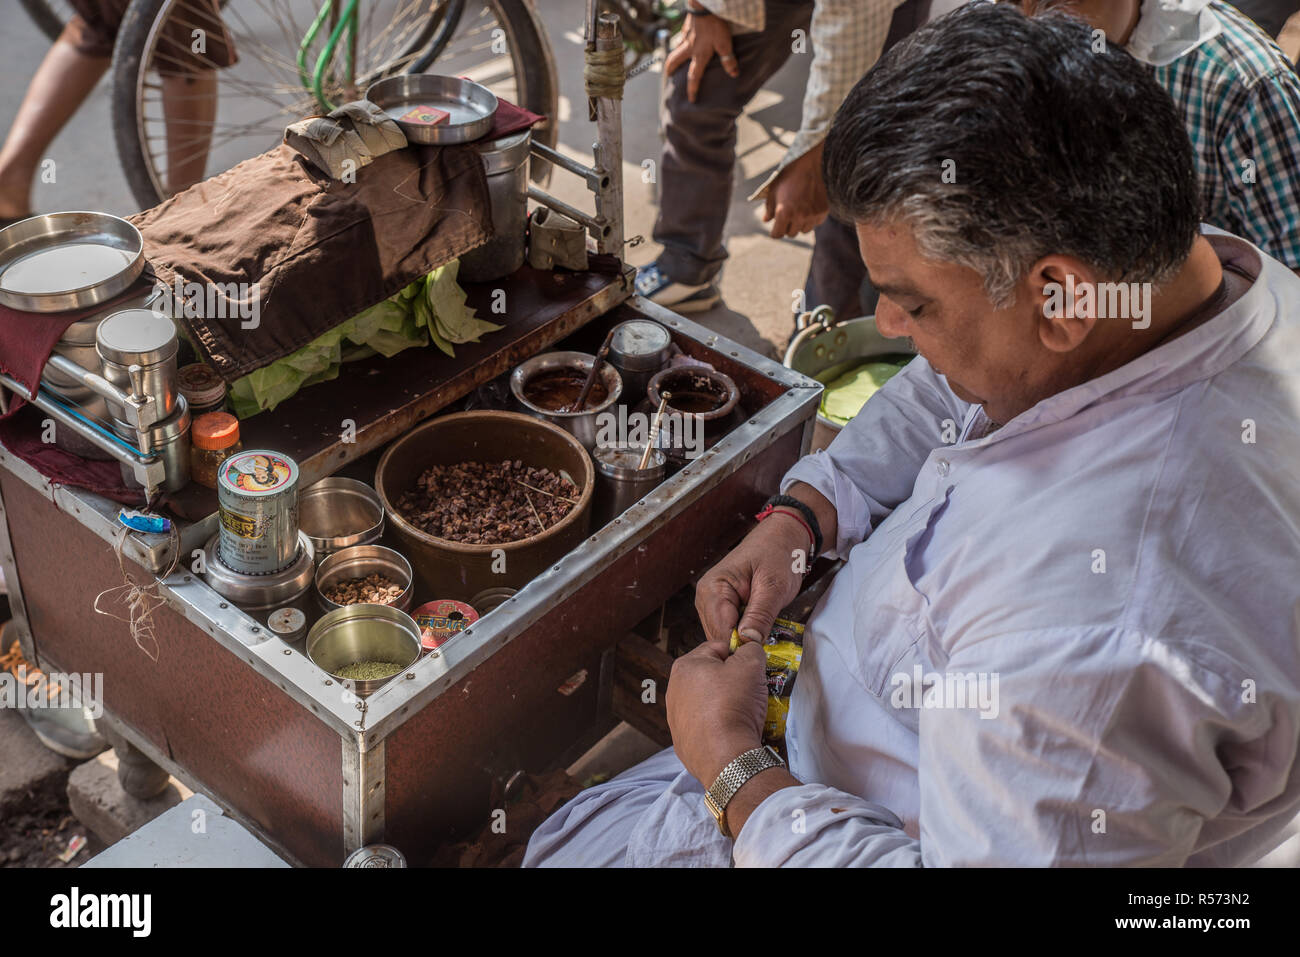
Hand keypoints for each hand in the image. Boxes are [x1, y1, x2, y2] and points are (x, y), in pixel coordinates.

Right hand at [665, 7, 739, 102]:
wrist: (704, 4)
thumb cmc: (714, 24)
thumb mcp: (724, 43)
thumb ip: (728, 59)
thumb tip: (733, 74)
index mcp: (699, 54)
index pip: (693, 76)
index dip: (692, 89)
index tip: (691, 99)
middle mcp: (689, 47)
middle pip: (675, 61)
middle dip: (670, 70)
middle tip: (668, 75)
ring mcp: (686, 35)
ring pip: (677, 48)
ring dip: (674, 55)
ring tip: (674, 59)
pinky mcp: (687, 25)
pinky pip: (682, 36)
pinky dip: (681, 41)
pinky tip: (685, 39)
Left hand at [666, 638, 766, 786]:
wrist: (726, 756)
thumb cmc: (733, 708)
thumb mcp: (751, 665)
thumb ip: (751, 649)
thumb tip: (750, 649)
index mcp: (686, 666)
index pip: (718, 649)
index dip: (739, 656)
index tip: (751, 669)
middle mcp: (675, 690)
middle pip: (712, 676)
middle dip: (732, 682)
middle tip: (751, 692)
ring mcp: (676, 718)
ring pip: (709, 702)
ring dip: (726, 704)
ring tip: (743, 713)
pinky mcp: (683, 740)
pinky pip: (706, 726)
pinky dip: (719, 727)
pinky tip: (732, 731)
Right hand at [695, 513, 807, 645]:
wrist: (781, 539)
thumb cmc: (777, 555)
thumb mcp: (774, 586)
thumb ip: (761, 614)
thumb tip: (748, 641)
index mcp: (713, 589)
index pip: (720, 633)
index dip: (741, 648)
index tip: (762, 654)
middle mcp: (705, 598)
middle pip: (719, 638)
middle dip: (742, 646)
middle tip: (768, 646)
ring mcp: (711, 604)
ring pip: (724, 638)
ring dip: (744, 641)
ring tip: (765, 634)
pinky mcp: (721, 608)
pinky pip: (729, 631)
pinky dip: (745, 634)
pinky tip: (759, 629)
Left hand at [763, 142, 828, 238]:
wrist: (808, 165)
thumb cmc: (788, 177)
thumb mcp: (773, 192)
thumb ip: (769, 208)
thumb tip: (766, 220)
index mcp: (784, 213)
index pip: (777, 235)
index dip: (775, 232)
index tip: (776, 228)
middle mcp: (799, 217)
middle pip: (791, 234)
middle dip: (787, 226)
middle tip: (788, 214)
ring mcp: (812, 215)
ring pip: (804, 230)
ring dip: (800, 224)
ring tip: (798, 209)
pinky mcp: (823, 212)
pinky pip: (816, 223)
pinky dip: (812, 219)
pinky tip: (808, 207)